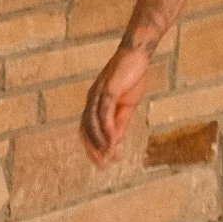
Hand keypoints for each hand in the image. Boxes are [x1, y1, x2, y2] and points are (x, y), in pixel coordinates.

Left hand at [79, 41, 153, 167]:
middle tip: (102, 165)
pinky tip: (113, 139)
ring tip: (108, 156)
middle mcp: (92, 98)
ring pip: (93, 121)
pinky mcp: (108, 88)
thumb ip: (120, 123)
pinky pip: (104, 110)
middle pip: (85, 128)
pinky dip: (106, 127)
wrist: (137, 56)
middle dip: (92, 149)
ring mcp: (99, 93)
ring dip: (100, 141)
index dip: (93, 148)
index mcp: (95, 103)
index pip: (87, 129)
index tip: (104, 163)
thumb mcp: (126, 106)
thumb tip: (115, 143)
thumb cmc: (130, 79)